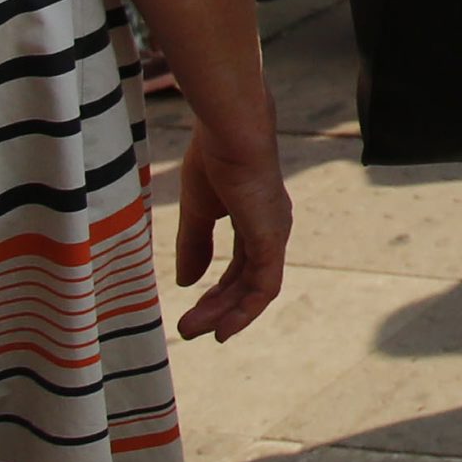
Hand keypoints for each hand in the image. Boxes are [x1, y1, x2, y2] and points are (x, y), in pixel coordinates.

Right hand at [170, 127, 290, 341]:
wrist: (230, 131)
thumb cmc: (214, 157)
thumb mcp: (198, 210)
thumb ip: (195, 244)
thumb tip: (188, 281)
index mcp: (256, 218)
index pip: (241, 265)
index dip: (219, 291)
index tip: (194, 311)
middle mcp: (272, 228)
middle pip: (247, 281)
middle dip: (218, 307)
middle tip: (187, 329)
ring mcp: (275, 234)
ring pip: (255, 289)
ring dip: (226, 314)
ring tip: (193, 330)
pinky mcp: (272, 239)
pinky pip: (264, 286)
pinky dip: (245, 310)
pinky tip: (223, 327)